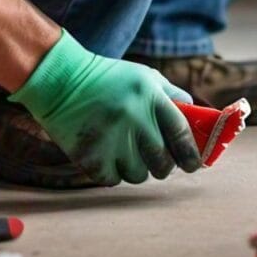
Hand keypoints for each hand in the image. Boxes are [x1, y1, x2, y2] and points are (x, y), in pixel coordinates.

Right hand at [9, 30, 201, 185]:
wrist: (61, 81)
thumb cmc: (109, 79)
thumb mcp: (146, 77)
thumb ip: (172, 96)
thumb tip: (195, 119)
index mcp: (151, 97)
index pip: (181, 133)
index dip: (191, 154)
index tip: (194, 164)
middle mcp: (134, 118)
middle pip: (162, 162)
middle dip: (164, 166)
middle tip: (159, 161)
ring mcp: (112, 139)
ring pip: (139, 175)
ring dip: (137, 168)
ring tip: (126, 150)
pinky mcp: (90, 156)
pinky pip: (113, 179)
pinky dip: (113, 172)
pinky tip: (107, 153)